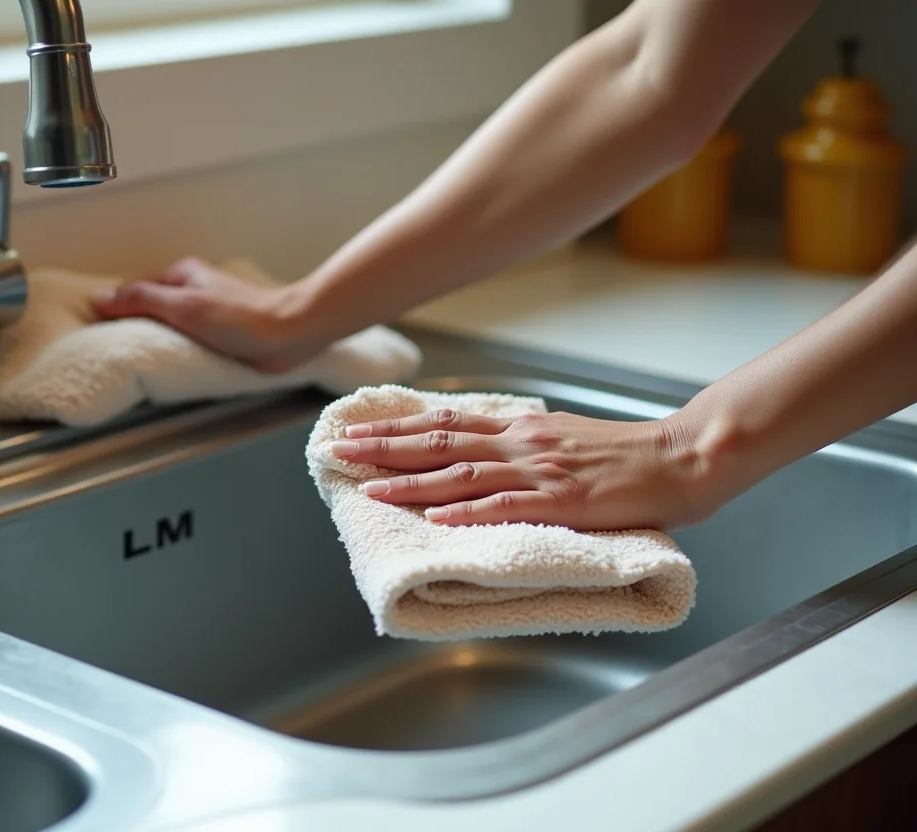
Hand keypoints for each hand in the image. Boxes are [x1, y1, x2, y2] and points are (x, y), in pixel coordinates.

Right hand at [91, 257, 319, 371]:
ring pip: (169, 327)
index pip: (136, 291)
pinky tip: (169, 365)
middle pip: (152, 309)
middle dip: (135, 327)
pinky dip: (176, 352)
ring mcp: (207, 313)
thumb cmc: (242, 317)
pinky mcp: (221, 336)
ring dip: (156, 342)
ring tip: (136, 361)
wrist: (290, 334)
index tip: (98, 331)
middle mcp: (194, 290)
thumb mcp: (183, 306)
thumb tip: (100, 298)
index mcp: (182, 275)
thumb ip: (142, 300)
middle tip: (114, 351)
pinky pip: (188, 342)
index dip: (117, 310)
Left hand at [330, 408, 710, 530]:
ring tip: (370, 487)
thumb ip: (516, 443)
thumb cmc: (623, 455)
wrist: (679, 457)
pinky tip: (437, 518)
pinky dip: (470, 512)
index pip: (442, 422)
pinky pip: (509, 505)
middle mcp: (520, 442)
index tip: (354, 430)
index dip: (393, 427)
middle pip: (438, 441)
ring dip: (412, 481)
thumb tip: (475, 449)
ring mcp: (540, 470)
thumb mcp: (560, 437)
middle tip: (338, 451)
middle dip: (383, 447)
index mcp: (518, 428)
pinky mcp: (564, 500)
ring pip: (463, 473)